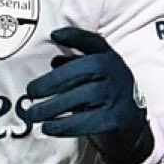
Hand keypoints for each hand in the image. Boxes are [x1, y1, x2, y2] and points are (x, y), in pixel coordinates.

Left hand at [20, 27, 153, 163]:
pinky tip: (48, 127)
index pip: (94, 42)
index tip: (54, 35)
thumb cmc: (107, 98)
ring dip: (53, 106)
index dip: (75, 36)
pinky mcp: (115, 120)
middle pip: (84, 70)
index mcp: (111, 60)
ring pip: (83, 96)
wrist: (133, 128)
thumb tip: (54, 61)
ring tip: (33, 114)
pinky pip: (86, 121)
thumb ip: (78, 66)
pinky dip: (64, 125)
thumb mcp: (98, 76)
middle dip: (53, 81)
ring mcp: (118, 96)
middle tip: (30, 91)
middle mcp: (117, 73)